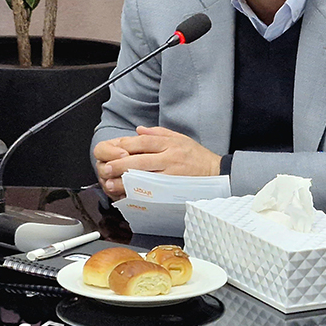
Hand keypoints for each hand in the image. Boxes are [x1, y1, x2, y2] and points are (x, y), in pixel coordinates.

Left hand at [94, 126, 220, 199]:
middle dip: (120, 165)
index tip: (114, 150)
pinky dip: (137, 193)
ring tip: (111, 184)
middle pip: (140, 160)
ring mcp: (172, 174)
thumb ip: (159, 133)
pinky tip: (127, 195)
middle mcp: (170, 157)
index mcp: (171, 144)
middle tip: (107, 169)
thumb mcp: (181, 138)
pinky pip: (151, 191)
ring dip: (124, 182)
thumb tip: (138, 130)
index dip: (126, 146)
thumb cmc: (198, 157)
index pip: (143, 142)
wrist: (217, 173)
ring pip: (143, 177)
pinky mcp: (173, 189)